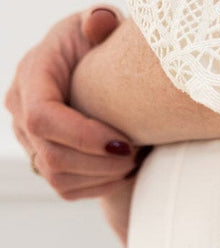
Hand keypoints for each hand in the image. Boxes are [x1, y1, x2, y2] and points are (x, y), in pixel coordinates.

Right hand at [5, 7, 140, 200]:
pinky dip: (99, 186)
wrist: (97, 80)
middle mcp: (20, 110)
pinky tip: (121, 170)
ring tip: (132, 161)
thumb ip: (101, 22)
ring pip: (59, 178)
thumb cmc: (101, 50)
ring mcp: (29, 141)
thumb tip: (99, 26)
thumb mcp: (101, 27)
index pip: (43, 118)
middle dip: (99, 162)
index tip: (123, 142)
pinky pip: (67, 190)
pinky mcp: (44, 164)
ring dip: (102, 177)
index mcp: (31, 74)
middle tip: (135, 154)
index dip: (83, 138)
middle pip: (51, 155)